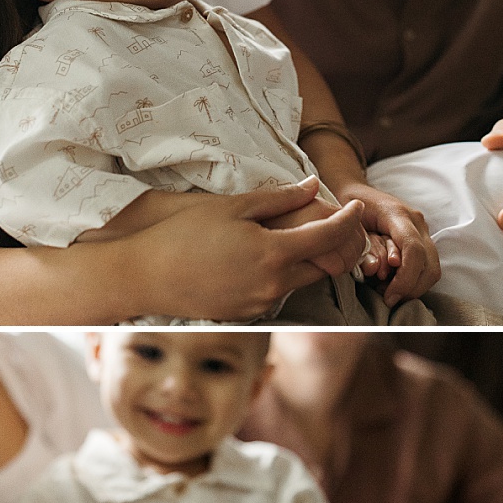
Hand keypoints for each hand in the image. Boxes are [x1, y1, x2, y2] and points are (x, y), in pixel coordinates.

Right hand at [147, 178, 366, 319]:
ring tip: (295, 237)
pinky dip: (284, 274)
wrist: (146, 276)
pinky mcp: (248, 315)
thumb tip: (313, 187)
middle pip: (324, 265)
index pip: (329, 237)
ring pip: (302, 281)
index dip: (349, 219)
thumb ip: (278, 199)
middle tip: (333, 222)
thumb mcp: (232, 207)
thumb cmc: (184, 234)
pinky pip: (279, 293)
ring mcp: (261, 304)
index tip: (357, 205)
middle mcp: (274, 285)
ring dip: (307, 261)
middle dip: (334, 244)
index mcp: (273, 254)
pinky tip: (266, 258)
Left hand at [329, 178, 440, 304]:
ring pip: (432, 269)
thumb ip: (364, 247)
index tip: (388, 296)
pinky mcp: (422, 239)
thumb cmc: (346, 207)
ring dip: (412, 287)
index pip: (414, 250)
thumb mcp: (348, 226)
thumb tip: (378, 270)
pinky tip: (393, 283)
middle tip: (388, 298)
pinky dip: (413, 282)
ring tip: (388, 291)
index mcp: (398, 214)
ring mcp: (422, 230)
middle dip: (410, 288)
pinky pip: (427, 267)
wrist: (353, 192)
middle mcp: (416, 222)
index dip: (405, 279)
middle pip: (429, 265)